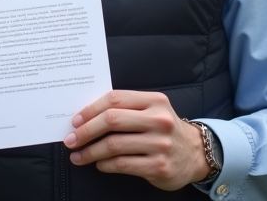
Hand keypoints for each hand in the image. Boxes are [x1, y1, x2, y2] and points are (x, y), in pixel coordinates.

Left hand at [63, 90, 208, 190]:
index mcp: (154, 101)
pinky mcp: (159, 166)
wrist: (195, 153)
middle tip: (71, 140)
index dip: (90, 110)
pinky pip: (122, 165)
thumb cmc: (164, 129)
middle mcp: (159, 120)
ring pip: (114, 145)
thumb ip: (125, 109)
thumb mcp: (151, 110)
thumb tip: (86, 117)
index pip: (115, 99)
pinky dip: (105, 165)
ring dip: (90, 151)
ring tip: (78, 156)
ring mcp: (160, 144)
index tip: (75, 121)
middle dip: (85, 131)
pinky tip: (99, 164)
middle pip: (112, 121)